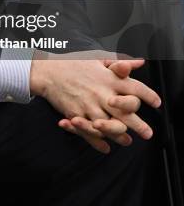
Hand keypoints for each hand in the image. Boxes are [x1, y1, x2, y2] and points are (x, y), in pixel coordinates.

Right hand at [30, 51, 160, 150]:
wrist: (49, 72)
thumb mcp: (98, 58)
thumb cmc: (74, 64)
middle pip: (126, 113)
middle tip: (147, 133)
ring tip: (127, 141)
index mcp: (109, 78)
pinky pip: (90, 133)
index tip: (156, 103)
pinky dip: (99, 143)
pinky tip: (105, 147)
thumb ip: (120, 63)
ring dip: (120, 136)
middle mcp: (101, 93)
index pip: (135, 87)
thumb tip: (139, 62)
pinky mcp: (77, 115)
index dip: (148, 96)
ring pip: (110, 127)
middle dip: (139, 125)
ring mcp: (89, 106)